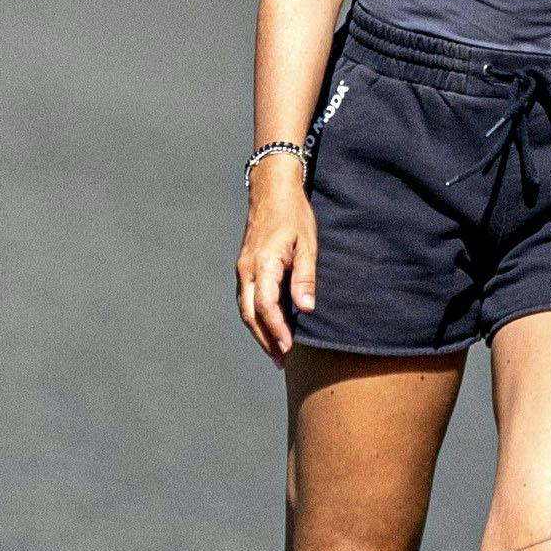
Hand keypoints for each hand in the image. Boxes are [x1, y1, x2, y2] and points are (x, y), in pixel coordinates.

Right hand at [234, 158, 317, 358]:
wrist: (271, 190)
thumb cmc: (293, 214)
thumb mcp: (307, 244)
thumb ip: (305, 277)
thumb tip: (305, 308)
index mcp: (263, 263)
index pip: (266, 306)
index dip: (276, 330)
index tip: (288, 348)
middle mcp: (247, 269)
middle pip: (250, 314)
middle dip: (265, 340)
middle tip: (281, 361)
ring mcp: (243, 269)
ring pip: (246, 309)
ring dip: (259, 332)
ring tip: (276, 351)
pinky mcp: (245, 268)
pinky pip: (247, 299)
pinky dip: (256, 318)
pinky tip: (270, 327)